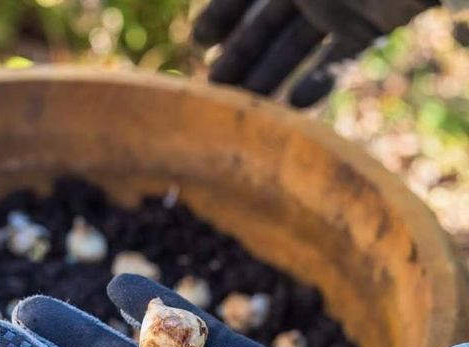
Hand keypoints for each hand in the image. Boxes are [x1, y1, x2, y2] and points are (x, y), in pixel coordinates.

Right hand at [194, 0, 437, 106]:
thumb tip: (209, 30)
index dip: (222, 12)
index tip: (199, 42)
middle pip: (266, 25)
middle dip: (239, 57)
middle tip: (213, 92)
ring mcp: (342, 4)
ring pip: (295, 47)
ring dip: (269, 77)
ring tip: (246, 109)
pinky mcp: (372, 24)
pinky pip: (338, 56)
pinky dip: (318, 82)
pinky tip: (295, 106)